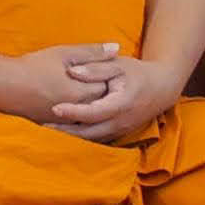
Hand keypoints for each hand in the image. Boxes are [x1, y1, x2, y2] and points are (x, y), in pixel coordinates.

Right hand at [0, 41, 133, 131]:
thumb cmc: (33, 67)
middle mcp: (78, 110)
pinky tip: (77, 107)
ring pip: (89, 116)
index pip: (109, 87)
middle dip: (105, 93)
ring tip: (90, 94)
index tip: (113, 70)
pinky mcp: (55, 125)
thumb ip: (92, 52)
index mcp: (82, 92)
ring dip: (92, 106)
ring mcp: (66, 120)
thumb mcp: (63, 53)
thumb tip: (117, 48)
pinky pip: (75, 124)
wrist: (4, 86)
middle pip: (101, 103)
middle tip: (107, 82)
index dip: (112, 78)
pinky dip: (79, 116)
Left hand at [39, 47, 182, 143]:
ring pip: (92, 139)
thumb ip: (96, 68)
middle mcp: (121, 121)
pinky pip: (97, 138)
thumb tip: (72, 71)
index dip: (74, 111)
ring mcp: (120, 130)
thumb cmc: (137, 73)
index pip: (94, 112)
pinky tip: (63, 132)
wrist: (162, 88)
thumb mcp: (119, 65)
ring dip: (71, 137)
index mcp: (121, 103)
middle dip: (65, 131)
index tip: (54, 108)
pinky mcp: (118, 133)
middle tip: (42, 126)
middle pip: (89, 132)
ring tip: (47, 131)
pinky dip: (80, 137)